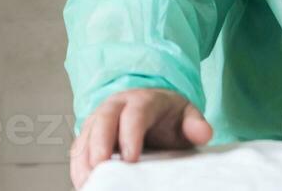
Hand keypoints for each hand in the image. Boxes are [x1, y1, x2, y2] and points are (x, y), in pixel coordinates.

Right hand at [70, 87, 212, 188]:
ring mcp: (99, 118)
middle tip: (100, 169)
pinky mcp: (89, 134)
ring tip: (88, 182)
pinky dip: (78, 166)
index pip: (134, 113)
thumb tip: (204, 134)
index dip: (130, 134)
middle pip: (103, 120)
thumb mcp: (186, 116)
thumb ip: (194, 124)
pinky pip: (79, 147)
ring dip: (84, 158)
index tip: (131, 159)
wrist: (153, 110)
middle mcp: (116, 105)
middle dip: (99, 144)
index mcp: (142, 100)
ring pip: (86, 134)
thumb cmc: (169, 117)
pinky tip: (83, 183)